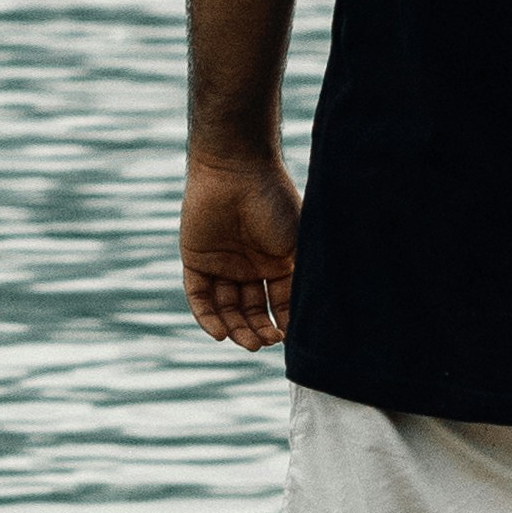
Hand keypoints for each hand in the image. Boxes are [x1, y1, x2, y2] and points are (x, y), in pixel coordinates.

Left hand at [182, 147, 299, 348]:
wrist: (237, 169)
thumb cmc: (273, 201)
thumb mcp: (296, 242)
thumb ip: (300, 277)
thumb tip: (315, 315)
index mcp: (275, 262)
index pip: (278, 303)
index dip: (282, 321)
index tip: (288, 337)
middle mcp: (248, 266)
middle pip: (251, 310)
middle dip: (257, 329)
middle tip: (265, 343)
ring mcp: (221, 264)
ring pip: (226, 307)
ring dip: (235, 328)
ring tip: (247, 342)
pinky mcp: (195, 259)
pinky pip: (199, 296)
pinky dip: (207, 317)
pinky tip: (220, 333)